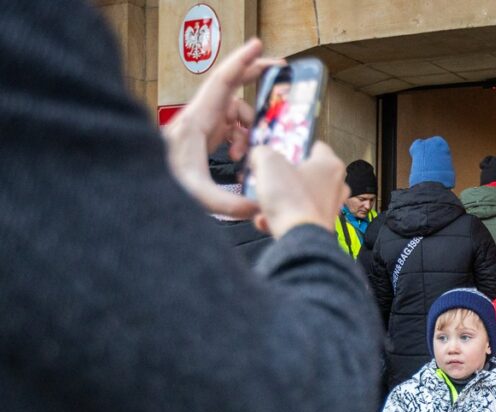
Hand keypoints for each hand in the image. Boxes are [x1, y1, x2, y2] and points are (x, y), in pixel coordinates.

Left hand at [163, 38, 283, 218]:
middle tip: (281, 70)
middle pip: (232, 86)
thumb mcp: (197, 194)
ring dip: (250, 129)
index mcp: (198, 119)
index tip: (258, 45)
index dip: (242, 62)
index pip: (223, 83)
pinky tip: (238, 159)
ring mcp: (204, 125)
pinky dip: (242, 140)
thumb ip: (228, 203)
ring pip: (237, 113)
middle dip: (255, 74)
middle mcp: (201, 116)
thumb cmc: (164, 182)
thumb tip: (257, 207)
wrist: (140, 184)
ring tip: (244, 154)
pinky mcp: (205, 136)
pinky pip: (232, 128)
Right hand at [249, 142, 348, 237]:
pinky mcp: (320, 227)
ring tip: (261, 201)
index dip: (294, 146)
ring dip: (279, 199)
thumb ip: (262, 152)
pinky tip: (265, 220)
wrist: (299, 238)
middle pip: (306, 173)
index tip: (278, 151)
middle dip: (284, 176)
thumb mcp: (268, 162)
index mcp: (330, 164)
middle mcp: (336, 186)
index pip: (315, 146)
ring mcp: (330, 208)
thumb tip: (259, 155)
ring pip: (299, 197)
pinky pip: (297, 216)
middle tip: (267, 177)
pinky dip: (281, 218)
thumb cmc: (292, 199)